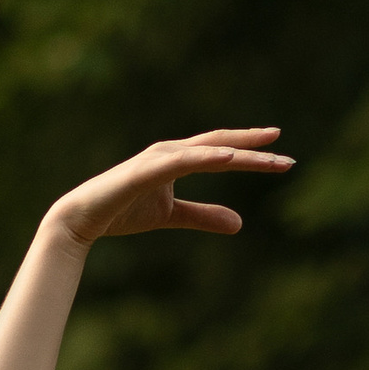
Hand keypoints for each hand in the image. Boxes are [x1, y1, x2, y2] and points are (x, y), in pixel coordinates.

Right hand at [48, 127, 293, 246]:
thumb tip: (240, 223)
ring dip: (238, 152)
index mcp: (177, 159)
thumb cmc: (122, 211)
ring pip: (207, 151)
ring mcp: (157, 159)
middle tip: (286, 155)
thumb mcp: (172, 216)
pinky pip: (181, 162)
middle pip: (221, 145)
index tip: (282, 156)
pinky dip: (205, 157)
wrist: (81, 220)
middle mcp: (170, 152)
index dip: (252, 151)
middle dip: (254, 147)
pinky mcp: (144, 171)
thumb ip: (204, 216)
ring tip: (268, 155)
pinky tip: (229, 157)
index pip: (222, 151)